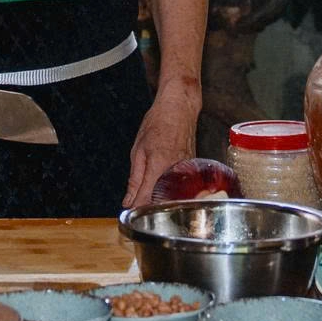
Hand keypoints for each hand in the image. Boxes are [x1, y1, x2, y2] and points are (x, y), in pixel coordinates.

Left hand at [122, 83, 198, 206]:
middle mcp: (176, 171)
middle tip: (138, 206)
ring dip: (161, 199)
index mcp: (159, 165)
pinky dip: (171, 189)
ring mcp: (187, 171)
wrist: (180, 107)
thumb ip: (134, 179)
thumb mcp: (138, 150)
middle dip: (149, 207)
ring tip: (150, 196)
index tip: (131, 213)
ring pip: (173, 195)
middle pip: (163, 201)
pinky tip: (164, 186)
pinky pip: (181, 186)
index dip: (137, 208)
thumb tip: (128, 201)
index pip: (147, 198)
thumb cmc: (158, 122)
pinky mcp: (192, 169)